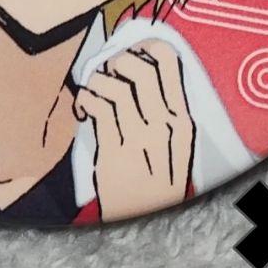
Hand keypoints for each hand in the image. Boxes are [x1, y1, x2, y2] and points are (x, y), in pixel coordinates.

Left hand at [73, 39, 196, 221]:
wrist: (142, 222)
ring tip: (94, 91)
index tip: (132, 48)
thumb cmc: (155, 180)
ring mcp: (140, 137)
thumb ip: (164, 111)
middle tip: (108, 70)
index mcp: (183, 120)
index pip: (169, 63)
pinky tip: (84, 108)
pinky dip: (86, 99)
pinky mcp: (114, 150)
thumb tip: (138, 68)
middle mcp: (165, 125)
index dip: (146, 45)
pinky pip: (97, 107)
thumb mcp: (174, 145)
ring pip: (115, 86)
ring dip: (98, 81)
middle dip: (118, 60)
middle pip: (140, 68)